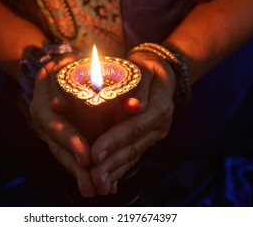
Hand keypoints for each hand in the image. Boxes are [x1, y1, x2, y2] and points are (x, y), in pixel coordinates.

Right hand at [30, 54, 95, 197]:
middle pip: (56, 146)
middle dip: (74, 166)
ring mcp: (51, 132)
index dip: (67, 139)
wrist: (63, 68)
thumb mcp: (82, 65)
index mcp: (43, 100)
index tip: (84, 155)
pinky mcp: (62, 138)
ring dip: (79, 174)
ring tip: (95, 190)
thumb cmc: (74, 64)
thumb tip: (135, 106)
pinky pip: (71, 155)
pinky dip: (85, 169)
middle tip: (90, 184)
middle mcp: (44, 120)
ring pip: (63, 155)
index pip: (52, 123)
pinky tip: (99, 183)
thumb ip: (102, 81)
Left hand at [89, 51, 176, 194]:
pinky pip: (133, 157)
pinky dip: (119, 170)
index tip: (95, 154)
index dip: (115, 141)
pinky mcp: (146, 140)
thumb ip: (137, 87)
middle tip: (92, 177)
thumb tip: (133, 106)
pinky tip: (108, 183)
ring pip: (133, 156)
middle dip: (112, 164)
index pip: (135, 126)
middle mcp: (159, 125)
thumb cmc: (145, 68)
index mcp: (160, 107)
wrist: (160, 74)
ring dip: (114, 172)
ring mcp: (153, 135)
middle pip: (133, 147)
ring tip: (97, 184)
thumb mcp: (142, 68)